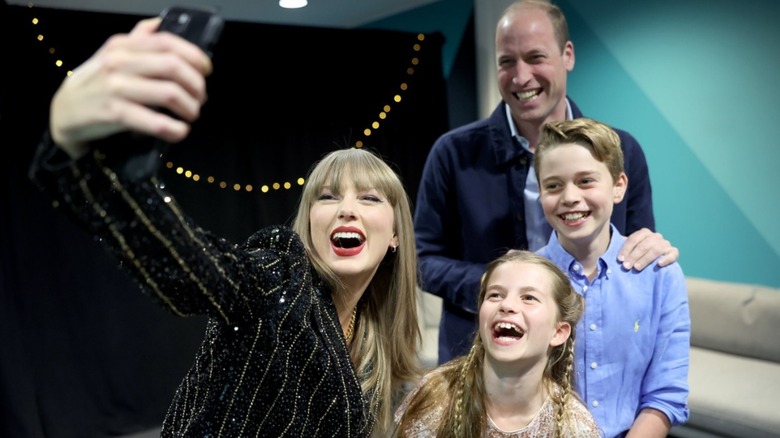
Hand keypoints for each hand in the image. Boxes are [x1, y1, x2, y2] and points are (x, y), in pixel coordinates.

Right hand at [49, 17, 212, 157]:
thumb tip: (158, 24)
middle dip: (196, 85)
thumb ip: (137, 40)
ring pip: (170, 93)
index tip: (206, 71)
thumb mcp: (112, 55)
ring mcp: (116, 88)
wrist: (64, 111)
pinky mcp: (115, 114)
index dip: (195, 56)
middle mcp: (119, 62)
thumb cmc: (96, 83)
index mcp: (123, 46)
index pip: (167, 42)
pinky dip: (175, 129)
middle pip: (173, 67)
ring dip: (190, 108)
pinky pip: (156, 122)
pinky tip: (179, 131)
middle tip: (200, 97)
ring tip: (191, 115)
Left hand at [618, 228, 678, 270]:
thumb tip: (607, 252)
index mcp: (644, 233)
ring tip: (637, 268)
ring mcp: (665, 244)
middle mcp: (656, 236)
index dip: (626, 249)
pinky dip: (666, 259)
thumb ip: (622, 248)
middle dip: (634, 256)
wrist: (653, 260)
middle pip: (644, 244)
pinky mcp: (673, 252)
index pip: (634, 239)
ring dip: (646, 259)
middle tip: (626, 266)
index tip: (620, 260)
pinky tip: (658, 264)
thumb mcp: (629, 250)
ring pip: (657, 249)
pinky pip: (673, 254)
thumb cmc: (637, 256)